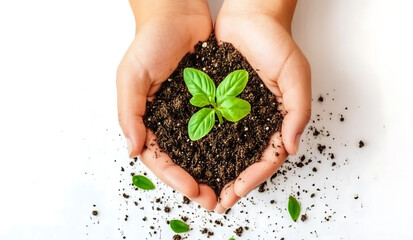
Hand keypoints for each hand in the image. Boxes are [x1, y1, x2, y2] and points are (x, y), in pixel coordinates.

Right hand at [116, 0, 216, 209]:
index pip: (159, 158)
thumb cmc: (150, 42)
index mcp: (149, 120)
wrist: (177, 13)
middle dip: (197, 182)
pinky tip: (240, 157)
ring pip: (204, 149)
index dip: (174, 177)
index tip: (193, 190)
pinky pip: (220, 126)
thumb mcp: (131, 76)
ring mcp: (193, 112)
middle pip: (183, 160)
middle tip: (214, 200)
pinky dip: (228, 144)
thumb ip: (130, 113)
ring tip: (230, 187)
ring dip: (215, 170)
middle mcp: (172, 120)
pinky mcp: (212, 100)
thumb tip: (133, 150)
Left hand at [213, 0, 310, 212]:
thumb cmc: (276, 41)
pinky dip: (200, 144)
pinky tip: (188, 157)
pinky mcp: (216, 100)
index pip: (267, 157)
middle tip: (216, 201)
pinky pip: (208, 126)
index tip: (237, 192)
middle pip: (244, 159)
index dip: (254, 177)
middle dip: (232, 182)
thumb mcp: (295, 74)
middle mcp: (254, 120)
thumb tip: (292, 146)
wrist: (249, 14)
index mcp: (276, 119)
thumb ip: (298, 110)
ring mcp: (234, 112)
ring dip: (214, 170)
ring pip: (225, 148)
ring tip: (199, 187)